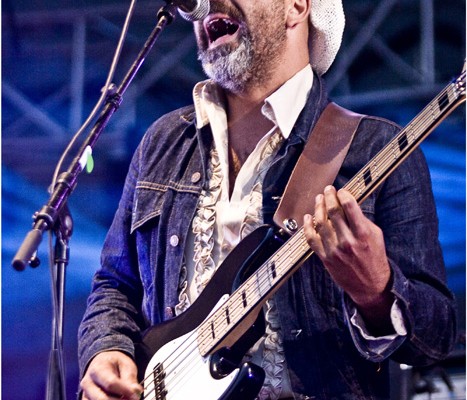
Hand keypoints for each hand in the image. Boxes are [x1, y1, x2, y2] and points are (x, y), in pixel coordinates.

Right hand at [80, 351, 142, 399]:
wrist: (103, 363)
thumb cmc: (115, 364)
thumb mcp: (126, 365)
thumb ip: (130, 379)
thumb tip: (136, 392)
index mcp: (97, 369)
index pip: (110, 383)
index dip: (125, 391)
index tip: (136, 395)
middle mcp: (88, 383)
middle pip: (101, 399)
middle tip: (132, 399)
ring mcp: (85, 394)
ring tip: (125, 398)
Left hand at [303, 185, 393, 331]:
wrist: (370, 285)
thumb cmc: (374, 257)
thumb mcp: (375, 235)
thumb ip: (362, 220)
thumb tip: (347, 203)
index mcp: (363, 234)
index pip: (349, 207)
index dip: (343, 195)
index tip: (341, 191)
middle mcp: (348, 241)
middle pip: (333, 212)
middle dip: (329, 197)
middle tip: (328, 190)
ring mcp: (334, 250)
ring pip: (320, 223)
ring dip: (318, 208)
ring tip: (319, 199)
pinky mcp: (325, 258)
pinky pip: (311, 239)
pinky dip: (307, 226)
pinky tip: (307, 217)